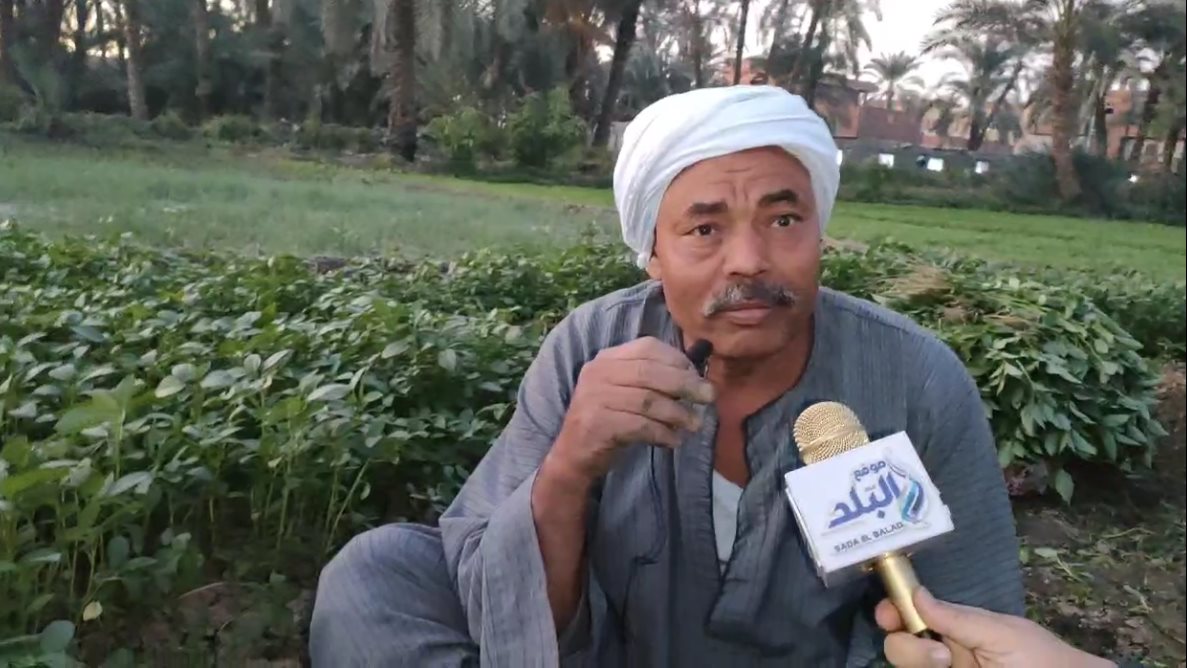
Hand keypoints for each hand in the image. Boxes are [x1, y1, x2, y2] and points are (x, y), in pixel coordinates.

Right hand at [547, 337, 714, 482]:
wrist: (573, 455)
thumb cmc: (609, 421)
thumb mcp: (626, 392)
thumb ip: (653, 380)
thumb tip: (698, 377)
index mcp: (607, 359)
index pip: (648, 347)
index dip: (678, 360)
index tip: (698, 376)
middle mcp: (598, 373)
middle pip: (651, 372)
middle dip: (685, 384)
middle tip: (709, 397)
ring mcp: (595, 398)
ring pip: (648, 401)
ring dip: (677, 413)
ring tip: (694, 425)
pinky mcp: (597, 424)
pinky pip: (640, 426)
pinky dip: (663, 433)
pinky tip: (674, 441)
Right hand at [875, 588, 1114, 667]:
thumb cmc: (1040, 658)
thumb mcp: (1001, 633)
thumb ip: (957, 617)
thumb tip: (916, 593)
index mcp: (956, 629)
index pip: (912, 615)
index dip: (894, 612)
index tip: (887, 616)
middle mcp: (945, 654)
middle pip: (901, 645)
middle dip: (906, 646)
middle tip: (939, 654)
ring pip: (907, 665)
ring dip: (916, 661)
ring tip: (946, 666)